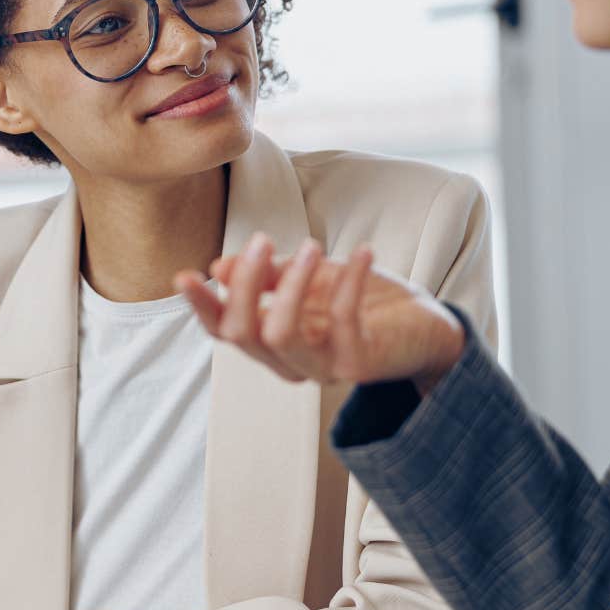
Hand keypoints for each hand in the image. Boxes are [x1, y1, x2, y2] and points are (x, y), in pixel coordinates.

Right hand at [176, 233, 465, 393]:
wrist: (425, 326)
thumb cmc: (364, 300)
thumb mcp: (311, 278)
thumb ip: (270, 276)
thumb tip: (220, 267)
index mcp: (273, 343)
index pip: (225, 331)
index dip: (202, 307)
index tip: (185, 275)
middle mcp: (291, 362)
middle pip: (245, 334)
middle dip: (246, 285)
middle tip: (262, 241)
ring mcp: (324, 367)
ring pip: (282, 332)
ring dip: (291, 284)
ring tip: (312, 246)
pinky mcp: (359, 363)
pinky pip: (343, 320)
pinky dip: (350, 280)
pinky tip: (362, 251)